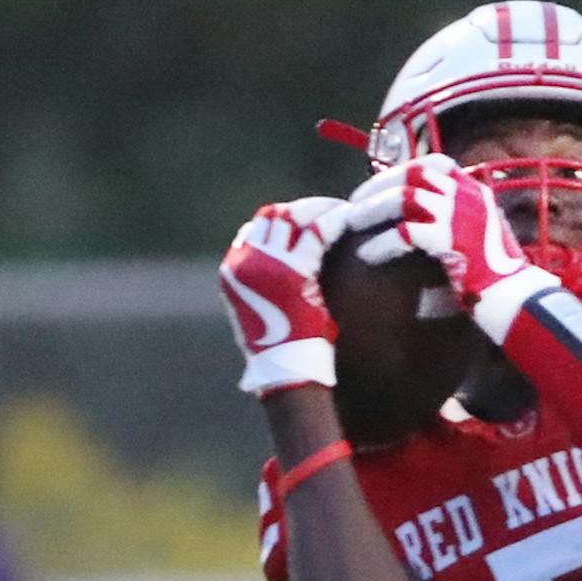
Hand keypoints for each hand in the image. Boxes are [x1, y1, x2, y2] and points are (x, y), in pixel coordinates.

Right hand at [219, 198, 352, 396]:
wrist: (286, 371)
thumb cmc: (284, 350)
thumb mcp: (268, 312)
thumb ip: (271, 286)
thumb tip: (292, 274)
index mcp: (233, 271)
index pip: (255, 230)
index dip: (282, 221)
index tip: (305, 221)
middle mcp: (244, 261)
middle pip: (272, 217)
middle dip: (301, 210)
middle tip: (327, 209)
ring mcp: (265, 263)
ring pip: (293, 217)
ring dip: (318, 210)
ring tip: (340, 211)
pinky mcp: (291, 271)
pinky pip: (315, 234)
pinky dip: (332, 222)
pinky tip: (347, 220)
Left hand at [348, 156, 545, 312]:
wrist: (517, 300)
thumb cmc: (499, 278)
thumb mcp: (483, 237)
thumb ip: (461, 220)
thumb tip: (426, 220)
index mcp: (477, 192)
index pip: (437, 164)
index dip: (405, 169)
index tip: (383, 183)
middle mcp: (468, 195)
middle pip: (413, 174)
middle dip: (379, 185)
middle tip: (355, 201)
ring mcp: (460, 214)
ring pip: (404, 197)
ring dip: (373, 209)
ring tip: (352, 222)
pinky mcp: (449, 239)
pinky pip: (404, 233)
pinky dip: (382, 243)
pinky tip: (368, 253)